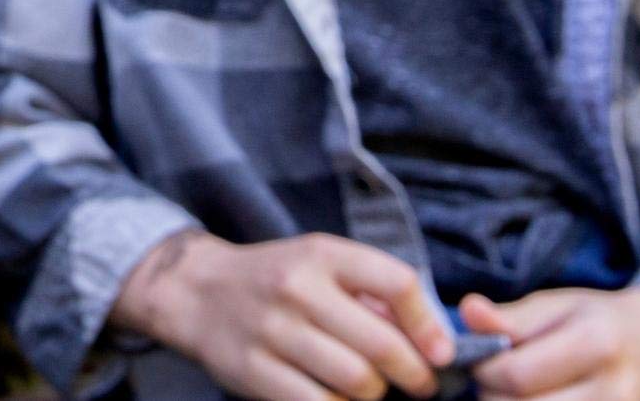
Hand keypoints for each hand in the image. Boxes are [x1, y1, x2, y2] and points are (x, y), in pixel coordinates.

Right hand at [112, 230, 455, 400]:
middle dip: (413, 375)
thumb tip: (432, 340)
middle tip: (419, 384)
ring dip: (374, 394)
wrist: (197, 291)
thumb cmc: (276, 280)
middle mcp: (296, 287)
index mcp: (321, 253)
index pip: (397, 282)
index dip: (429, 324)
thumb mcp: (320, 263)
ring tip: (371, 389)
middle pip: (381, 345)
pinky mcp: (252, 370)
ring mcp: (271, 330)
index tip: (442, 353)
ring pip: (355, 382)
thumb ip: (371, 293)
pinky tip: (338, 398)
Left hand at [463, 284, 639, 400]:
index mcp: (596, 344)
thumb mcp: (560, 305)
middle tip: (495, 383)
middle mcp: (614, 391)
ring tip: (516, 394)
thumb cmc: (605, 321)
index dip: (484, 372)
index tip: (481, 361)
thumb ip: (511, 317)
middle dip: (494, 399)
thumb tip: (466, 312)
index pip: (516, 375)